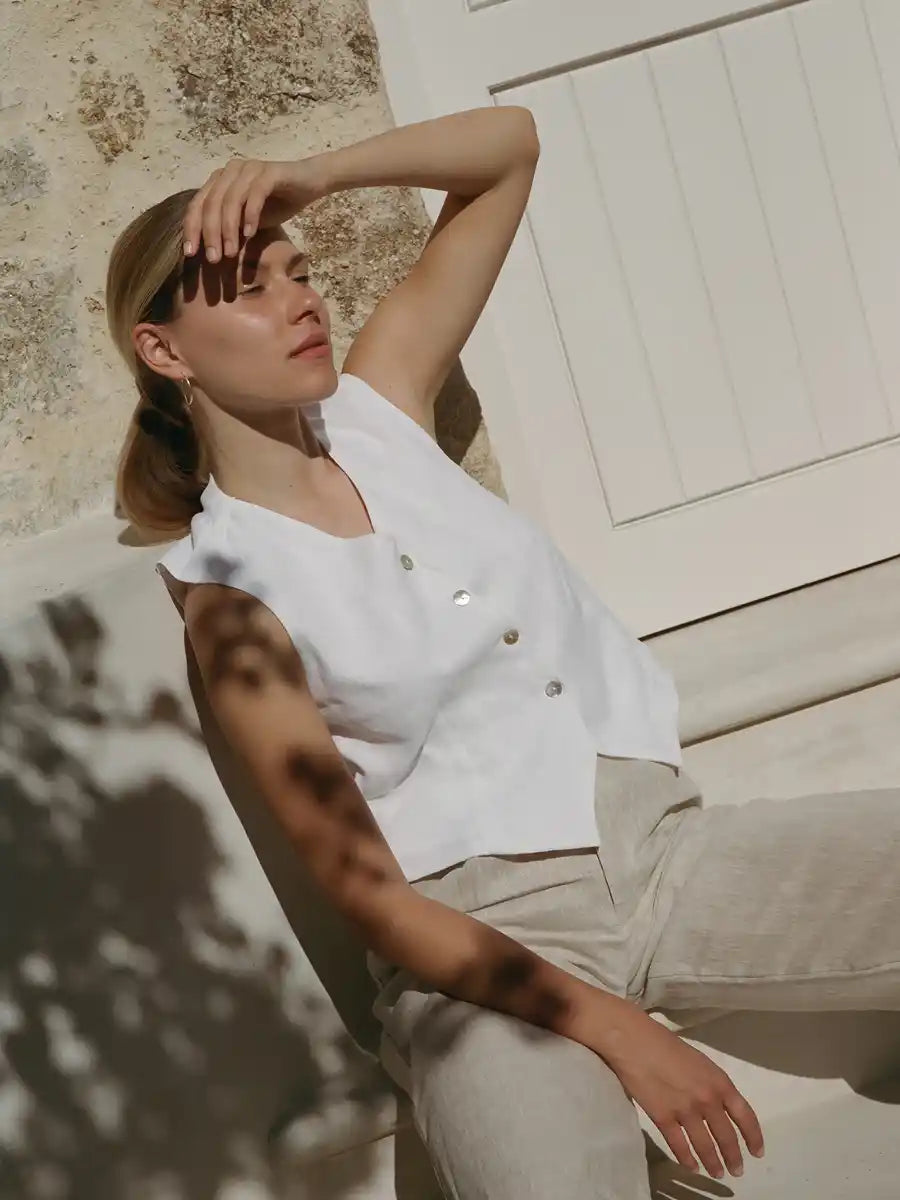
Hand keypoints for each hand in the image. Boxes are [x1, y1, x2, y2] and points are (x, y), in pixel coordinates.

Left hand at [182, 157, 327, 261]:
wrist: (309, 184)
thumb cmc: (278, 203)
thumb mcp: (248, 221)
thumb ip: (231, 229)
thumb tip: (212, 254)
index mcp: (220, 180)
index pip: (198, 204)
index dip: (192, 228)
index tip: (190, 253)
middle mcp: (230, 171)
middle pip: (211, 203)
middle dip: (210, 233)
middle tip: (213, 259)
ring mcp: (249, 169)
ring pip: (230, 200)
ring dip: (228, 229)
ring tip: (230, 253)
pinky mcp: (269, 172)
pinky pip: (254, 195)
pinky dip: (250, 216)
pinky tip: (250, 235)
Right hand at [595, 1002, 764, 1179]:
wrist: (635, 1041)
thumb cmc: (666, 1044)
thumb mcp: (700, 1061)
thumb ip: (712, 1084)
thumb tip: (717, 1106)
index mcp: (719, 1081)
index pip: (745, 1116)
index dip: (753, 1137)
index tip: (757, 1152)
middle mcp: (707, 1099)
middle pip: (726, 1136)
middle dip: (733, 1157)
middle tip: (736, 1171)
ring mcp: (685, 1111)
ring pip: (705, 1146)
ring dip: (713, 1162)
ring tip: (717, 1172)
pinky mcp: (663, 1118)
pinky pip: (679, 1145)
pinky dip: (687, 1159)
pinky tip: (692, 1167)